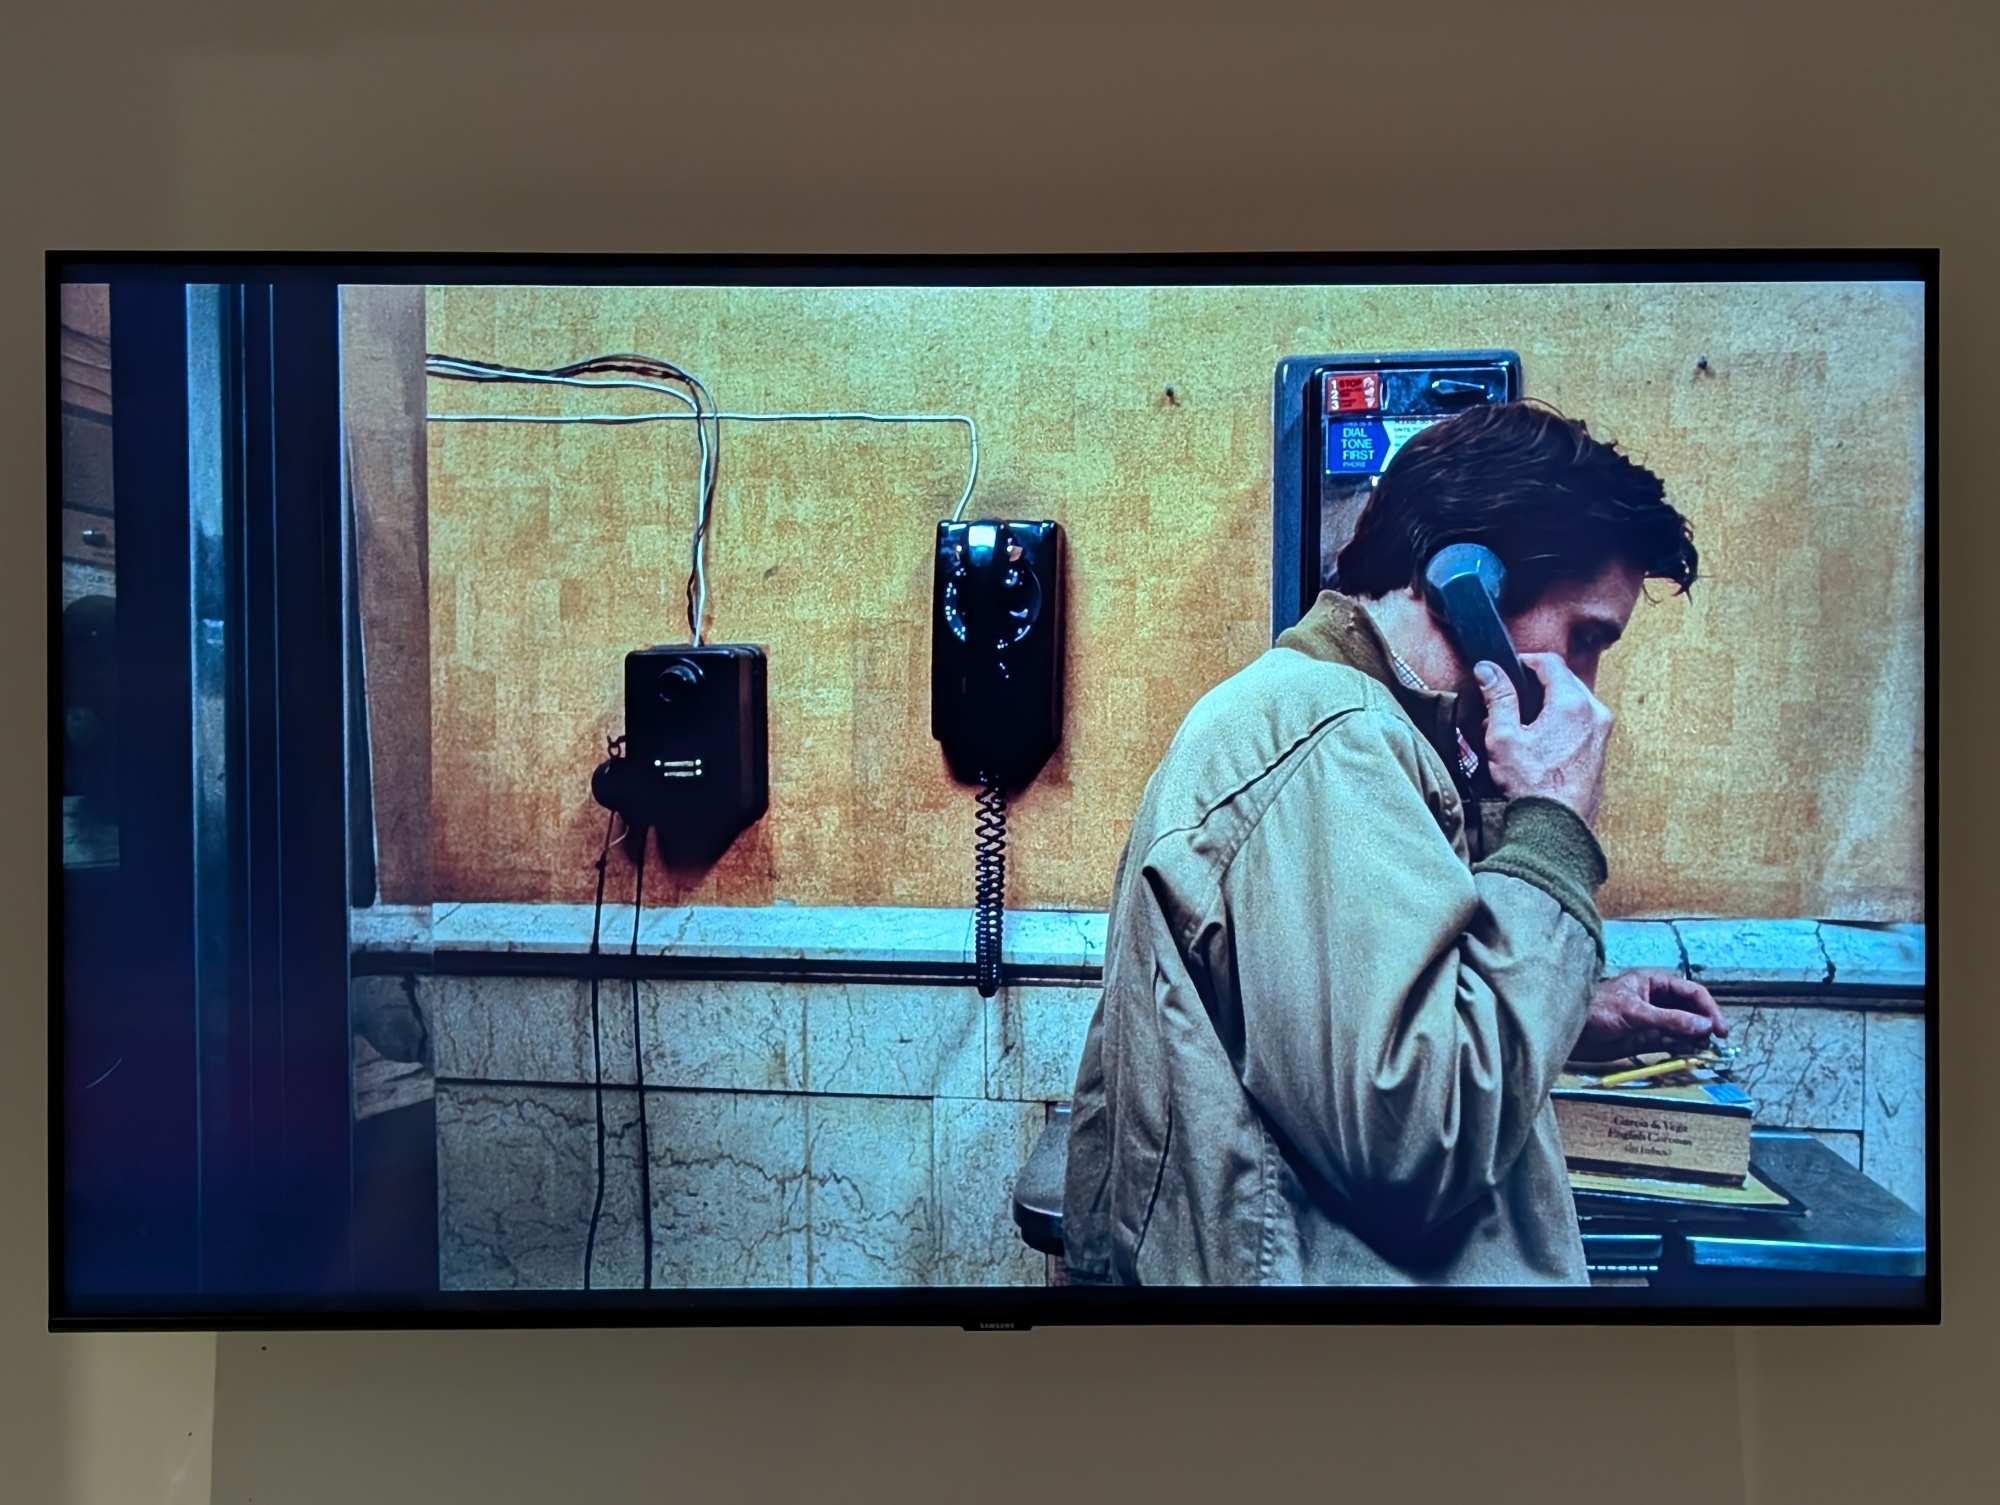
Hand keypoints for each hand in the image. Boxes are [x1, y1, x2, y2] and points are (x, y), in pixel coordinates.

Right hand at [1475, 652, 1612, 824]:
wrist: (1558, 826)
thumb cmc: (1532, 786)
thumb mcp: (1504, 737)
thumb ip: (1498, 698)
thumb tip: (1489, 669)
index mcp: (1572, 703)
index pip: (1550, 662)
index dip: (1524, 661)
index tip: (1506, 670)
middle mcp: (1594, 712)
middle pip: (1564, 679)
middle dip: (1536, 683)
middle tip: (1510, 698)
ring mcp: (1602, 731)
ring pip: (1574, 700)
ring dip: (1548, 702)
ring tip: (1522, 722)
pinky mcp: (1600, 749)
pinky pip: (1581, 720)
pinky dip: (1561, 720)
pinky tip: (1539, 740)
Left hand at [1574, 969, 1730, 1059]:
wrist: (1569, 1034)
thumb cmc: (1595, 1011)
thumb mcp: (1635, 1013)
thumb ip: (1670, 1020)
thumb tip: (1704, 1026)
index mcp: (1654, 982)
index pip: (1692, 992)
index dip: (1709, 1009)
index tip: (1720, 1029)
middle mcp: (1656, 999)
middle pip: (1691, 1010)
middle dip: (1704, 1025)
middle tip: (1714, 1044)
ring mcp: (1652, 1020)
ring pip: (1683, 1028)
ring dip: (1695, 1039)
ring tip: (1703, 1051)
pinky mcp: (1645, 1039)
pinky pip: (1671, 1043)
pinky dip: (1682, 1049)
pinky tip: (1689, 1055)